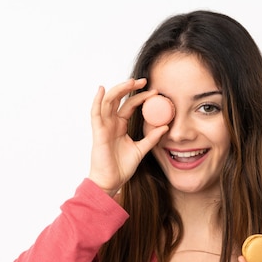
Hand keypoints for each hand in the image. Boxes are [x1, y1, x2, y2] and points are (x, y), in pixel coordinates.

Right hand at [88, 78, 168, 196]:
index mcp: (120, 126)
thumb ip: (151, 138)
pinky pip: (95, 113)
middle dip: (130, 88)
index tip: (155, 91)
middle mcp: (111, 123)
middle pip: (118, 99)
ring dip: (119, 90)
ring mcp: (103, 126)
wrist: (111, 181)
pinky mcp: (98, 132)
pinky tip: (102, 90)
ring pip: (108, 102)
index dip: (141, 97)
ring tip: (131, 82)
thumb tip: (166, 127)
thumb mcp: (141, 149)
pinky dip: (97, 100)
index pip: (130, 105)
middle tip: (144, 80)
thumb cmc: (122, 167)